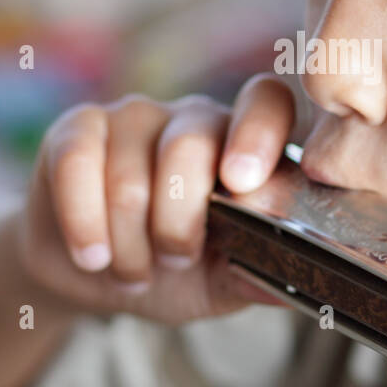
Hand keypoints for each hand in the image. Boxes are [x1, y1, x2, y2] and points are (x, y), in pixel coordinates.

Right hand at [17, 73, 297, 324]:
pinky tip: (93, 255)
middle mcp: (193, 118)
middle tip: (175, 261)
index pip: (265, 102)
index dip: (257, 133)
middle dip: (178, 224)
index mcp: (243, 146)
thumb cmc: (170, 273)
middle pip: (191, 145)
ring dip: (130, 245)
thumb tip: (309, 277)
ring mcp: (134, 117)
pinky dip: (84, 222)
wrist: (92, 277)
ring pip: (131, 176)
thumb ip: (258, 274)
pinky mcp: (77, 129)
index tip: (241, 183)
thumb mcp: (220, 283)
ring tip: (134, 271)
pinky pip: (78, 164)